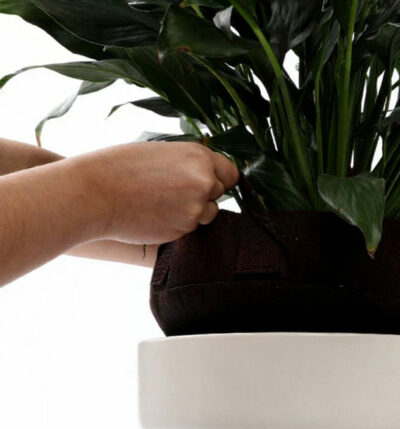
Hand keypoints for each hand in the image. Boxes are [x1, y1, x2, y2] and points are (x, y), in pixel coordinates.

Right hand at [71, 142, 239, 243]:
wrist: (93, 194)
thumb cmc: (119, 168)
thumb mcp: (161, 153)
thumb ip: (189, 164)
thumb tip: (208, 174)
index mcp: (199, 156)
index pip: (230, 172)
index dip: (218, 177)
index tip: (206, 180)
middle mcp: (204, 181)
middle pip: (221, 192)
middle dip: (205, 193)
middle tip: (174, 191)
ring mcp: (196, 207)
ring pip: (209, 212)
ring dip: (194, 210)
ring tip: (161, 201)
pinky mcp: (184, 229)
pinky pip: (191, 227)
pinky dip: (179, 223)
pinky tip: (155, 213)